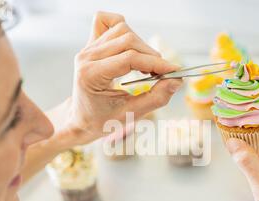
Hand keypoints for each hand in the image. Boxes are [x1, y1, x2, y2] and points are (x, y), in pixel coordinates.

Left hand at [52, 12, 182, 144]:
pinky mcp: (91, 44)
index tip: (174, 71)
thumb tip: (176, 82)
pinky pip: (107, 22)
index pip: (130, 59)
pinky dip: (123, 28)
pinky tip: (131, 45)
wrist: (81, 119)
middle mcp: (87, 57)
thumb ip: (155, 98)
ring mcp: (88, 48)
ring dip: (141, 44)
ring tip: (147, 65)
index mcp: (91, 75)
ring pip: (121, 29)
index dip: (156, 63)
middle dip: (151, 55)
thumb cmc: (102, 120)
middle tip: (163, 73)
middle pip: (128, 40)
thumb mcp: (130, 115)